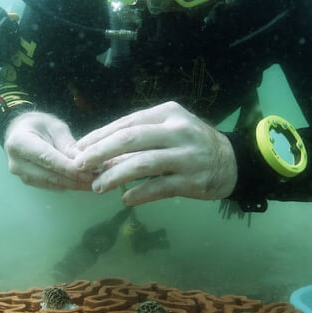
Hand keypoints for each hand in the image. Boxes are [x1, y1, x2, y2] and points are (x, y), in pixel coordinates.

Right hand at [3, 111, 94, 189]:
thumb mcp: (54, 126)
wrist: (20, 132)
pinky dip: (68, 185)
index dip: (69, 168)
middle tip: (98, 180)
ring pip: (52, 184)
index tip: (89, 173)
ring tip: (95, 182)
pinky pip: (51, 186)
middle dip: (75, 180)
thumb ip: (67, 144)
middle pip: (50, 176)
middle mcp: (17, 162)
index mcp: (19, 143)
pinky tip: (84, 183)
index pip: (48, 159)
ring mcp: (21, 175)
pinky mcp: (29, 183)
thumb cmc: (38, 125)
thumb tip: (84, 161)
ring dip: (74, 185)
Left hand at [73, 102, 236, 204]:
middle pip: (130, 139)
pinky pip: (159, 187)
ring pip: (142, 164)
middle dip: (100, 152)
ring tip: (97, 187)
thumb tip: (100, 151)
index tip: (79, 147)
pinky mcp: (192, 181)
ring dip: (115, 176)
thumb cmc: (192, 143)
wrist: (232, 162)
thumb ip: (140, 136)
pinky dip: (139, 194)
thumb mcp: (170, 128)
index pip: (127, 123)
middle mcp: (177, 131)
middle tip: (80, 164)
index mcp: (168, 113)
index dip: (100, 135)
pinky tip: (125, 199)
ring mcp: (186, 156)